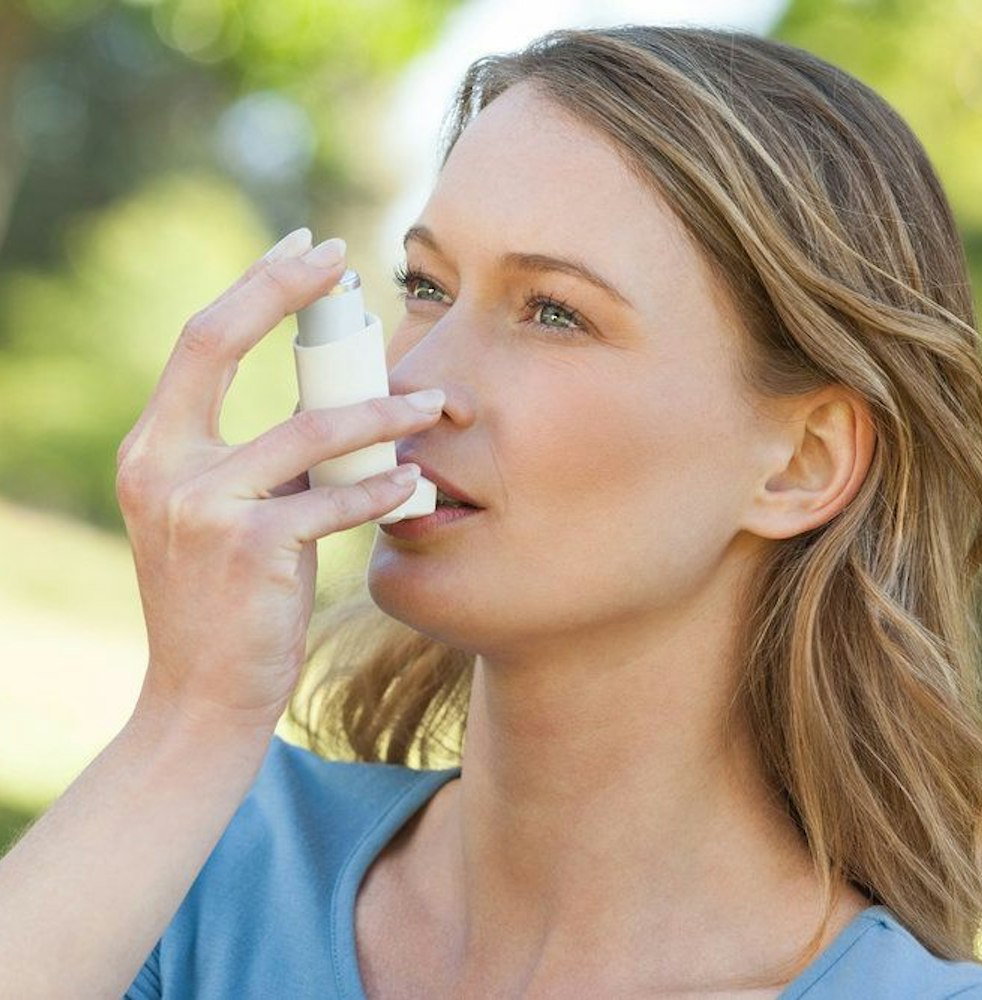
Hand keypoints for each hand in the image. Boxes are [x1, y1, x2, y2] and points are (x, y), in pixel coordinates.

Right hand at [116, 230, 442, 734]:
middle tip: (349, 263)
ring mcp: (200, 506)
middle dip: (285, 292)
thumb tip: (333, 400)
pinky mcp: (249, 550)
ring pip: (309, 430)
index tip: (306, 252)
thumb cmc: (226, 602)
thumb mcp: (223, 516)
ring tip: (435, 404)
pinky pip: (336, 502)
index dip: (254, 287)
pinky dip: (383, 490)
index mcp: (154, 449)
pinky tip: (417, 487)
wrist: (201, 698)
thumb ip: (261, 459)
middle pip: (218, 342)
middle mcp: (161, 465)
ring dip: (383, 412)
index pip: (200, 340)